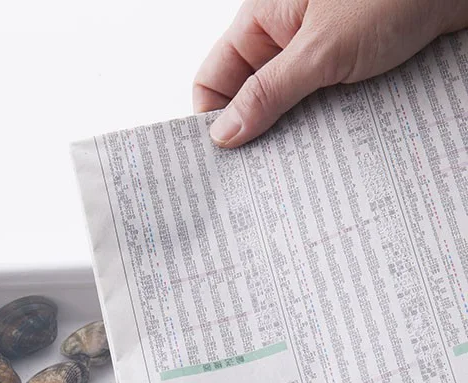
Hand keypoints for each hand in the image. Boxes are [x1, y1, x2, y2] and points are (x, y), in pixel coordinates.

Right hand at [193, 0, 467, 147]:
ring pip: (291, 110)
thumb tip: (226, 133)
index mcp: (265, 18)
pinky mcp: (353, 71)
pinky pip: (327, 111)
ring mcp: (321, 54)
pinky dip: (328, 133)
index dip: (212, 119)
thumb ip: (270, 92)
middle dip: (255, 137)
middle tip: (256, 181)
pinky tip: (331, 156)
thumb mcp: (322, 48)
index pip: (215, 78)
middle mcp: (289, 36)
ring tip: (296, 174)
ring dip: (295, 139)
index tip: (220, 163)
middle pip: (251, 99)